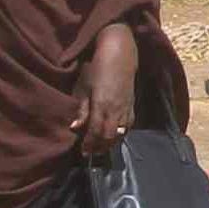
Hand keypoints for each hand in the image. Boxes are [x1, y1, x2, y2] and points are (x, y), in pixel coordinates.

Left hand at [74, 23, 139, 157]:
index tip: (83, 152)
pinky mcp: (132, 104)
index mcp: (102, 105)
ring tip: (102, 148)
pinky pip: (128, 125)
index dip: (90, 144)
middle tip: (91, 154)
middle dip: (101, 147)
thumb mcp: (85, 87)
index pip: (96, 132)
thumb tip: (75, 127)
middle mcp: (117, 109)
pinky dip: (121, 133)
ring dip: (111, 142)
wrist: (120, 54)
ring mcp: (127, 107)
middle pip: (110, 136)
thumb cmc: (97, 67)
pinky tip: (115, 135)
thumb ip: (82, 109)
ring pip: (121, 132)